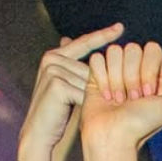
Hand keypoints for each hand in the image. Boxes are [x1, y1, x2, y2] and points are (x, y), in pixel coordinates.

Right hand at [18, 23, 124, 152]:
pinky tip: (73, 111)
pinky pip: (83, 94)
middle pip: (91, 68)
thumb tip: (67, 39)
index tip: (121, 27)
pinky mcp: (56, 84)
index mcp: (55, 55)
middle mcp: (52, 58)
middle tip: (88, 103)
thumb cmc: (57, 113)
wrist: (40, 133)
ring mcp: (53, 69)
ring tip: (74, 108)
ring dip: (90, 99)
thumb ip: (72, 67)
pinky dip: (85, 105)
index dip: (103, 35)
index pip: (85, 42)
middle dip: (98, 87)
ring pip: (89, 82)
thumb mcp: (68, 87)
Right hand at [80, 40, 161, 150]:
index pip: (153, 49)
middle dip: (131, 77)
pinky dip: (101, 78)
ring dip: (116, 79)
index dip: (149, 69)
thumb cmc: (141, 125)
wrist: (113, 136)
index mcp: (154, 76)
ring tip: (118, 100)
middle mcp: (135, 71)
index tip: (147, 95)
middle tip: (132, 100)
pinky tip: (105, 96)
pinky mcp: (97, 74)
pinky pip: (97, 58)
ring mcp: (115, 71)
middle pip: (132, 48)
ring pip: (114, 51)